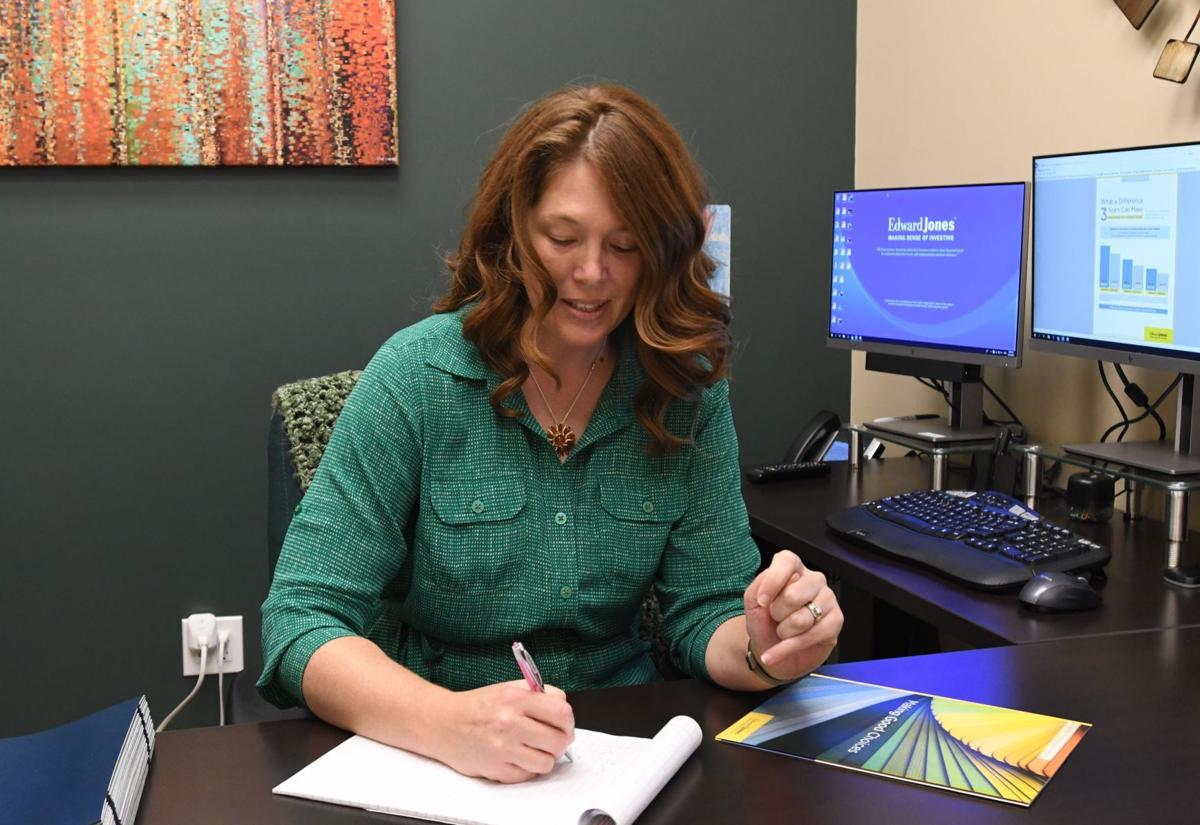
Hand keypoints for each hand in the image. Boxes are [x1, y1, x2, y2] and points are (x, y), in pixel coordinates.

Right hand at [433, 679, 574, 783]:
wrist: (442, 723)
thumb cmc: (476, 706)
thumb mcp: (508, 688)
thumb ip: (538, 695)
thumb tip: (563, 712)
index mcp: (516, 699)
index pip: (561, 712)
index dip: (568, 721)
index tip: (564, 725)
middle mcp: (510, 723)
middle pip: (558, 741)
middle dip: (560, 742)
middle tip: (552, 740)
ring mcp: (502, 748)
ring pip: (546, 763)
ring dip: (544, 758)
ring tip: (533, 749)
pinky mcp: (495, 769)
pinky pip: (527, 776)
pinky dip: (526, 769)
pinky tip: (517, 757)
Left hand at [743, 550, 842, 681]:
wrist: (772, 649)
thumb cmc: (765, 622)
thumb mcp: (753, 602)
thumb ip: (758, 588)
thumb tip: (768, 594)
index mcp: (793, 569)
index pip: (787, 561)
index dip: (773, 581)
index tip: (761, 602)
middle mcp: (813, 579)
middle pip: (793, 595)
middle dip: (777, 614)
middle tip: (776, 618)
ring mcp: (828, 598)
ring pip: (802, 619)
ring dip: (784, 632)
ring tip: (784, 631)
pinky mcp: (836, 620)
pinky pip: (811, 637)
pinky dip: (788, 648)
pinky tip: (779, 651)